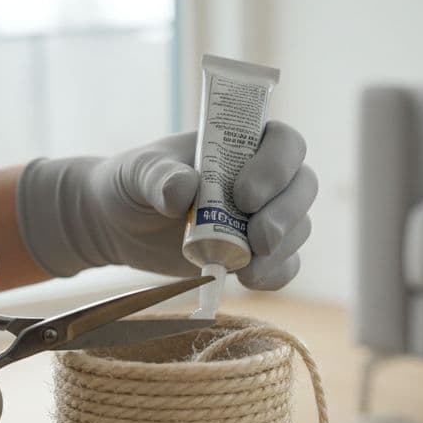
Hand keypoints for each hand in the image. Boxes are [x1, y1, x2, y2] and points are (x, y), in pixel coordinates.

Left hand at [15, 121, 315, 289]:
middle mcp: (264, 177)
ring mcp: (264, 217)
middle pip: (303, 186)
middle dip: (286, 215)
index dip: (276, 167)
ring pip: (299, 228)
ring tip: (245, 268)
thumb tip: (186, 189)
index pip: (285, 142)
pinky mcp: (256, 254)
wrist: (119, 225)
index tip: (244, 194)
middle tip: (257, 239)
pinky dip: (274, 274)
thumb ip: (160, 175)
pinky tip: (247, 280)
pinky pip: (285, 265)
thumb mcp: (138, 172)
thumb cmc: (133, 183)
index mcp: (241, 143)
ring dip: (282, 250)